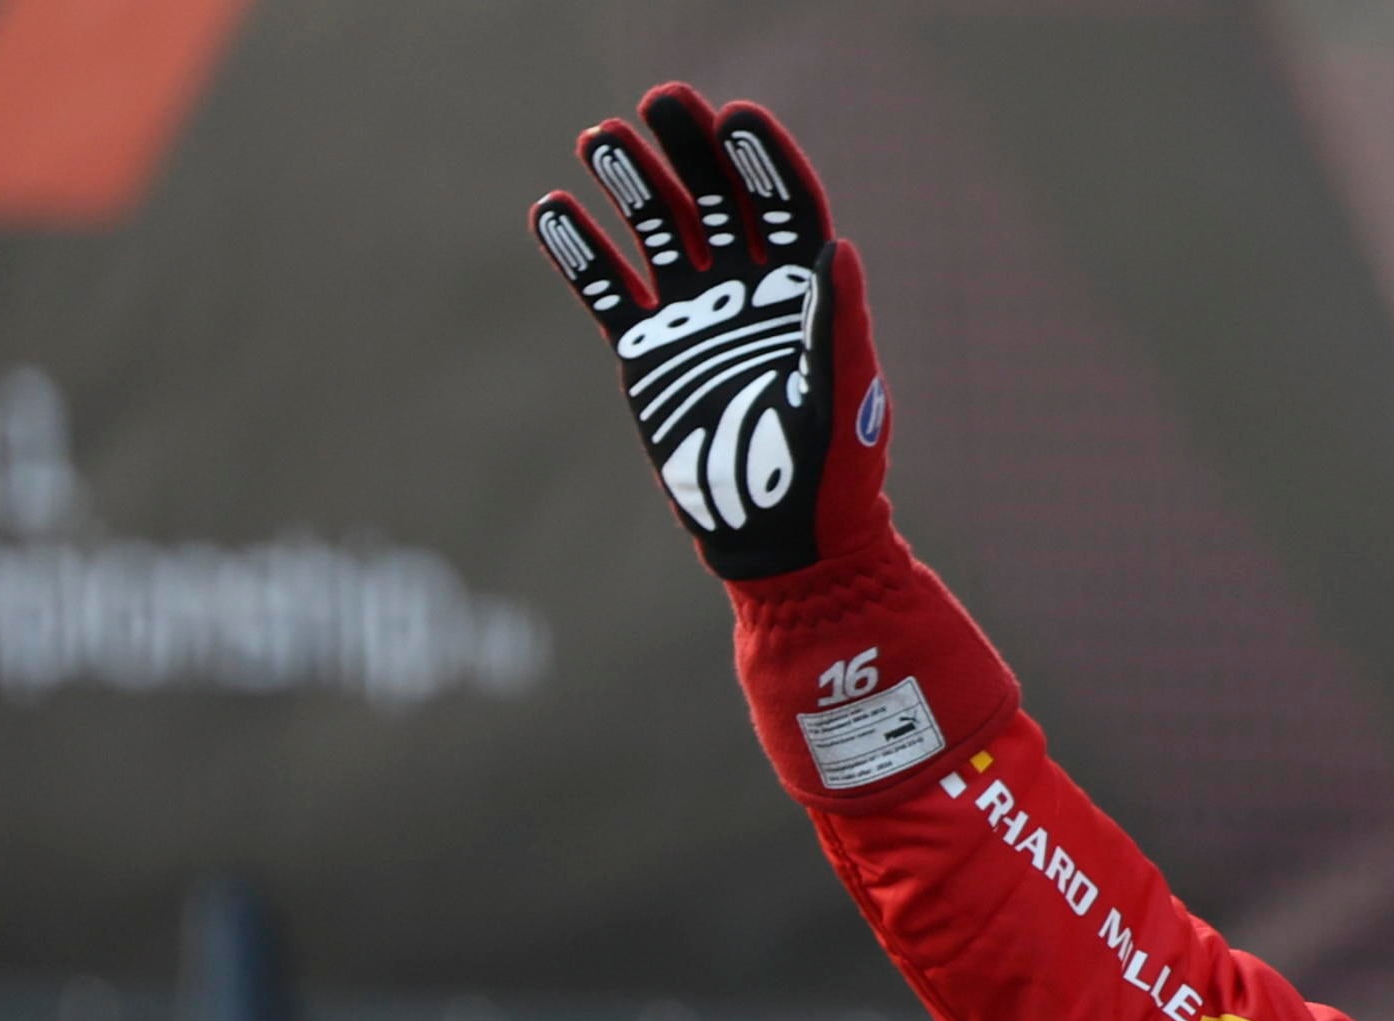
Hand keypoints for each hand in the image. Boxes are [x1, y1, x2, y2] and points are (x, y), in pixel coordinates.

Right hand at [529, 83, 887, 581]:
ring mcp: (695, 319)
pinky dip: (580, 252)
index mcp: (804, 296)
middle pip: (715, 200)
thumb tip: (838, 247)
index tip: (737, 116)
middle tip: (660, 100)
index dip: (762, 159)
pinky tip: (552, 211)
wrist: (781, 545)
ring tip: (600, 138)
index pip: (783, 206)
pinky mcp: (648, 354)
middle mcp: (747, 294)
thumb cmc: (830, 479)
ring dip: (631, 183)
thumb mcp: (841, 400)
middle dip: (690, 148)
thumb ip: (836, 324)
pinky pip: (607, 290)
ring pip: (657, 231)